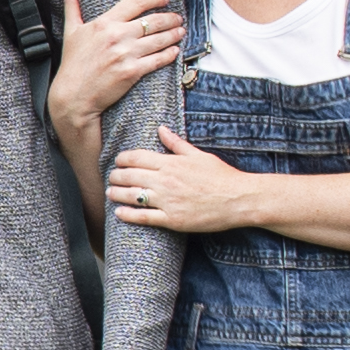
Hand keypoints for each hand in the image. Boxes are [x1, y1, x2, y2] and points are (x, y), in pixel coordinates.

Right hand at [44, 0, 178, 136]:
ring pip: (159, 40)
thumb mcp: (71, 30)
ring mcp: (126, 54)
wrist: (74, 96)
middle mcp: (117, 36)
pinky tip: (175, 50)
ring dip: (173, 34)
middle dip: (170, 18)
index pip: (135, 3)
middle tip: (177, 17)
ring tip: (181, 31)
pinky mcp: (133, 72)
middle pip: (152, 21)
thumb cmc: (72, 63)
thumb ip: (72, 3)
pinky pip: (158, 59)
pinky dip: (170, 54)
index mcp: (104, 23)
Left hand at [105, 128, 268, 236]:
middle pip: (129, 176)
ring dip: (116, 194)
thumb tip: (161, 129)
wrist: (239, 199)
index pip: (136, 157)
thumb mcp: (199, 155)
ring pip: (132, 196)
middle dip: (115, 176)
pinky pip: (143, 217)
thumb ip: (176, 144)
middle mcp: (166, 181)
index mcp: (171, 163)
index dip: (122, 159)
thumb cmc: (222, 176)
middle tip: (111, 177)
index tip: (118, 161)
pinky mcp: (172, 219)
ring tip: (110, 193)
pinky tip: (119, 212)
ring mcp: (168, 201)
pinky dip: (128, 215)